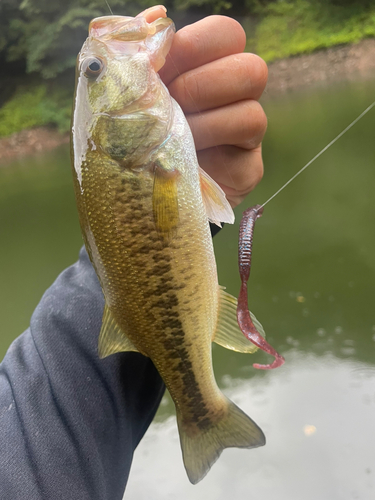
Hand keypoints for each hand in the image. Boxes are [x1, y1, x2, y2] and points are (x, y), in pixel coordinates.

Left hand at [142, 6, 267, 207]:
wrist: (135, 196)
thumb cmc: (128, 143)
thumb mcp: (121, 97)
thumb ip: (135, 55)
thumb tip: (156, 15)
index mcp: (204, 71)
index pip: (225, 34)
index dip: (196, 44)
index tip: (162, 67)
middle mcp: (231, 97)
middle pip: (252, 68)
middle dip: (202, 85)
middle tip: (171, 105)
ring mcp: (244, 133)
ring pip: (252, 108)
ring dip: (205, 120)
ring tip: (175, 137)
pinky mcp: (249, 166)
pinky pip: (247, 145)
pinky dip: (212, 142)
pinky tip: (187, 155)